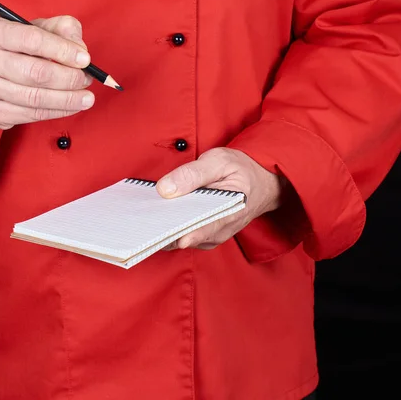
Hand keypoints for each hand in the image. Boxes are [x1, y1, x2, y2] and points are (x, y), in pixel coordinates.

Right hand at [0, 15, 94, 134]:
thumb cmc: (5, 54)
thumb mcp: (26, 30)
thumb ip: (57, 29)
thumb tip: (80, 46)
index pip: (32, 39)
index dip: (63, 50)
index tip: (85, 59)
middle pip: (36, 72)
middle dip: (69, 78)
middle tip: (87, 79)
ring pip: (36, 98)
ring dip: (68, 99)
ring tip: (87, 97)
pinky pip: (32, 114)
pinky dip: (57, 111)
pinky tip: (72, 106)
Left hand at [156, 148, 285, 249]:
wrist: (260, 181)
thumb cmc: (241, 170)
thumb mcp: (219, 162)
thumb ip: (192, 174)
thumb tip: (165, 189)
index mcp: (228, 213)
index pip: (198, 230)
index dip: (175, 231)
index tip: (155, 228)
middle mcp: (219, 231)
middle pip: (183, 236)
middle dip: (163, 227)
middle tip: (141, 216)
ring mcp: (210, 235)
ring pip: (180, 237)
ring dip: (164, 226)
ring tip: (144, 212)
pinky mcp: (203, 235)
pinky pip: (182, 234)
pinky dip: (169, 224)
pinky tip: (156, 212)